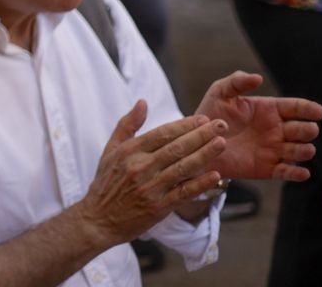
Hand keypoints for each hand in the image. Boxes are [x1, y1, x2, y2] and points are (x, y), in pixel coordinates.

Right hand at [75, 102, 228, 245]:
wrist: (99, 218)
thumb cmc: (106, 182)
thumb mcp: (111, 149)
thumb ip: (127, 124)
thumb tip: (143, 102)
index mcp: (130, 151)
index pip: (162, 133)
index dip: (184, 125)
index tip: (202, 118)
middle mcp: (141, 167)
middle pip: (176, 148)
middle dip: (201, 135)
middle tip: (221, 125)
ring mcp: (151, 187)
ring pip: (183, 168)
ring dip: (205, 155)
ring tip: (222, 143)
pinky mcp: (159, 207)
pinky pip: (184, 193)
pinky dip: (200, 184)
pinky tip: (215, 175)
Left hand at [196, 71, 321, 181]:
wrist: (199, 142)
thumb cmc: (211, 114)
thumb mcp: (220, 93)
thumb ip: (237, 81)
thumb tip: (258, 77)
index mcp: (269, 110)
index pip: (295, 108)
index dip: (308, 109)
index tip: (318, 111)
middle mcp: (277, 130)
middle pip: (302, 130)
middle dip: (308, 130)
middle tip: (308, 129)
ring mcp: (274, 150)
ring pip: (299, 151)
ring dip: (305, 150)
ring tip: (305, 149)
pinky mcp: (268, 168)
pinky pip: (287, 172)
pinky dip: (297, 173)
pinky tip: (302, 172)